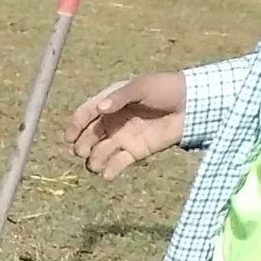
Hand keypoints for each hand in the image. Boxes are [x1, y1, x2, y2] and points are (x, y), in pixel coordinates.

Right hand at [66, 72, 186, 176]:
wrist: (192, 105)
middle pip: (88, 137)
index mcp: (110, 102)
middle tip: (83, 151)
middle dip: (81, 146)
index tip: (69, 138)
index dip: (74, 125)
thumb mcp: (142, 86)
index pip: (85, 114)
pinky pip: (115, 165)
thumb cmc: (166, 89)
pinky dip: (109, 171)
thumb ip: (120, 96)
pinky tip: (108, 174)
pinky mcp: (134, 152)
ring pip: (98, 154)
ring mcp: (122, 138)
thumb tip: (100, 109)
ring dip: (93, 161)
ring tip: (96, 164)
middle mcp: (113, 121)